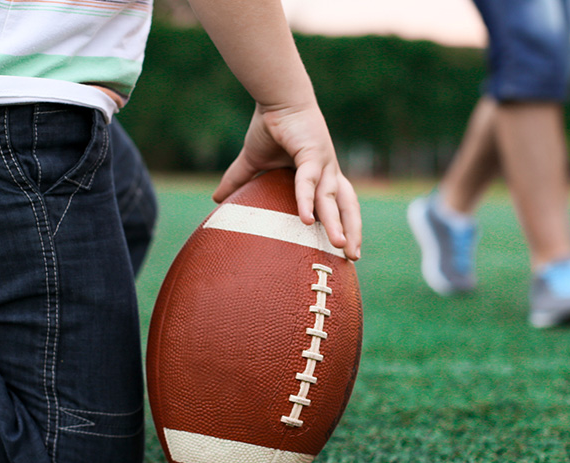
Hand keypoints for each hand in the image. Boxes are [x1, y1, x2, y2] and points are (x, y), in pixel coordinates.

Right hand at [213, 102, 361, 260]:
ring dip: (337, 223)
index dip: (346, 225)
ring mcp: (323, 162)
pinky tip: (307, 220)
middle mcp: (327, 171)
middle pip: (348, 206)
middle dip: (352, 230)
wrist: (274, 98)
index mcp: (320, 174)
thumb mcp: (253, 161)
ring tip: (339, 246)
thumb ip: (239, 180)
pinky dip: (308, 201)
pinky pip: (310, 181)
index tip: (346, 251)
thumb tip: (217, 198)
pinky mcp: (313, 152)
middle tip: (352, 257)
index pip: (341, 205)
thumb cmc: (271, 126)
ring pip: (334, 199)